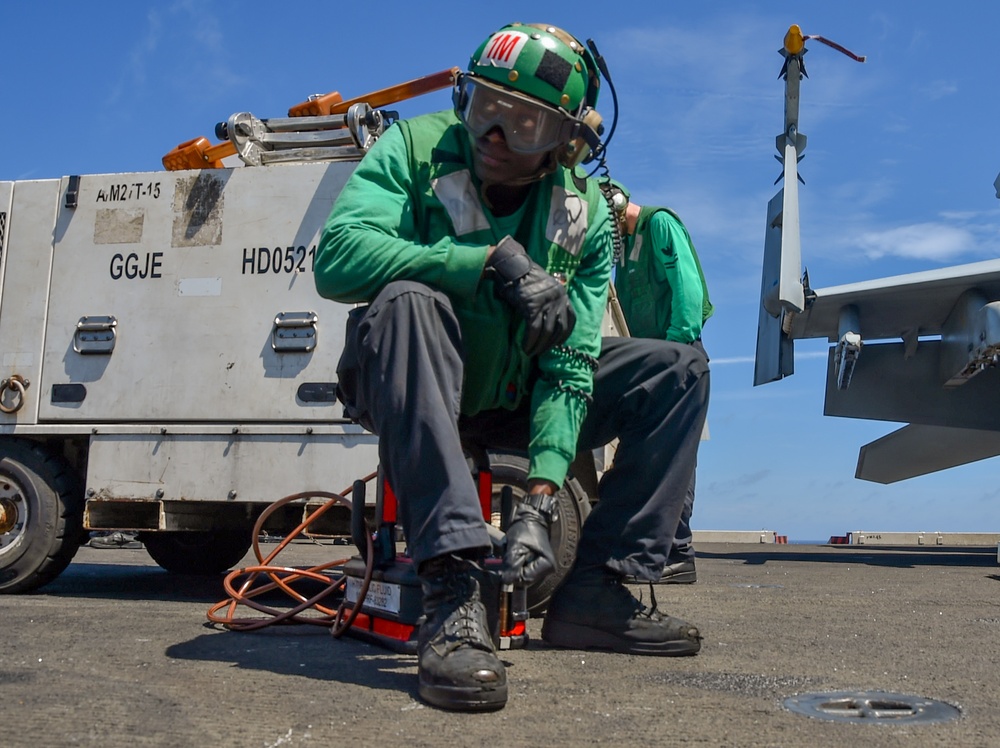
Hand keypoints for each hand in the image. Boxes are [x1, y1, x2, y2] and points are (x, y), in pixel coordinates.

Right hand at [486, 236, 575, 356]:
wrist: (512, 265)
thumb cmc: (523, 277)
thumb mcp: (541, 289)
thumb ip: (547, 303)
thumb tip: (544, 321)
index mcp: (562, 295)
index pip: (571, 319)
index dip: (565, 334)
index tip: (558, 343)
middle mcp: (558, 299)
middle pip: (559, 329)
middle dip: (550, 344)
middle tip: (541, 352)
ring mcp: (546, 303)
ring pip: (547, 332)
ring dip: (539, 346)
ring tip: (532, 353)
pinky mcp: (532, 306)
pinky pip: (534, 329)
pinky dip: (530, 341)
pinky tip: (525, 347)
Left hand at [502, 502, 555, 585]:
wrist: (530, 519)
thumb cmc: (526, 529)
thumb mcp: (516, 545)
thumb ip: (511, 564)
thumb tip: (506, 580)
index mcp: (547, 565)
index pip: (525, 579)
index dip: (512, 573)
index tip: (504, 563)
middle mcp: (546, 570)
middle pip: (524, 580)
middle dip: (512, 570)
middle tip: (507, 556)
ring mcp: (541, 568)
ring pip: (521, 576)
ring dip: (513, 567)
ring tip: (513, 553)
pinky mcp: (535, 565)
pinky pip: (522, 571)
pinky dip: (515, 565)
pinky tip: (515, 555)